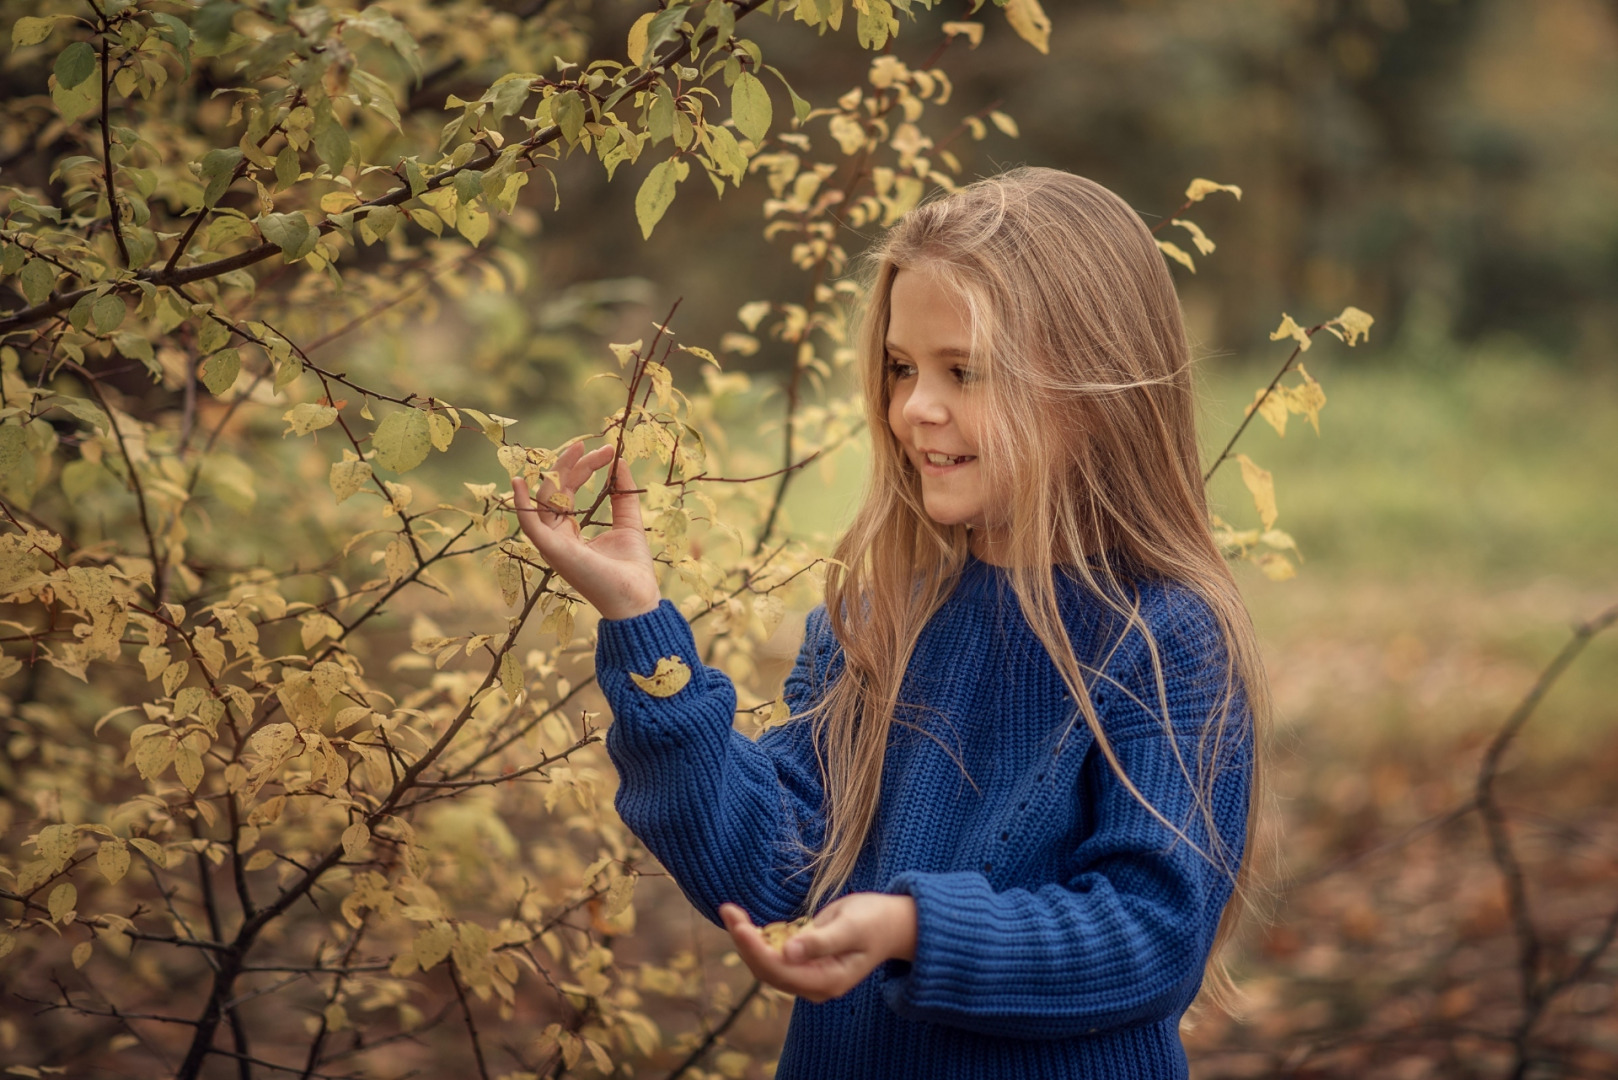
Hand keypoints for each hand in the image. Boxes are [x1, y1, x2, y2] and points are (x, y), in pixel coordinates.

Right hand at [511, 441, 660, 620]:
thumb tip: (620, 463)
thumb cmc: (631, 568)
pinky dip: (522, 505)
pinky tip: (519, 482)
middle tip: (599, 447)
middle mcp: (557, 536)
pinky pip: (530, 525)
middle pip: (555, 490)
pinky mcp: (553, 551)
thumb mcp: (628, 523)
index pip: (568, 490)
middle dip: (574, 464)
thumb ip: (621, 495)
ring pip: (544, 499)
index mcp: (570, 531)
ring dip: (559, 471)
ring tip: (578, 449)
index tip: (608, 451)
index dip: (584, 467)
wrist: (637, 598)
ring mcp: (553, 544)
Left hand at [718, 893, 917, 1003]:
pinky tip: (744, 921)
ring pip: (766, 964)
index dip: (755, 949)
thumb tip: (787, 953)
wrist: (891, 924)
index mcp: (827, 981)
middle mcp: (814, 985)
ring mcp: (808, 976)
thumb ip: (821, 942)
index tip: (738, 925)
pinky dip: (757, 939)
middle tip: (728, 910)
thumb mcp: (850, 927)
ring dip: (746, 940)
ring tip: (730, 911)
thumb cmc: (874, 921)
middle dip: (745, 942)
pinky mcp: (803, 964)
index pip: (780, 971)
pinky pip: (772, 956)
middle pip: (767, 970)